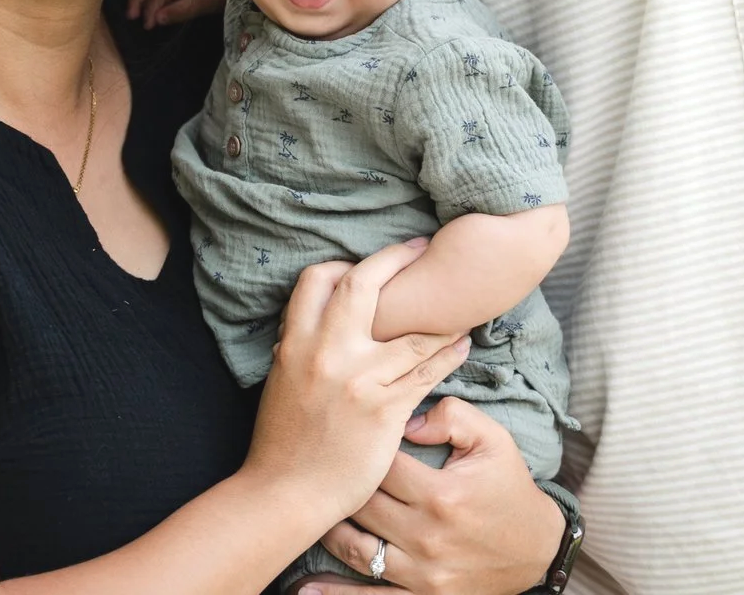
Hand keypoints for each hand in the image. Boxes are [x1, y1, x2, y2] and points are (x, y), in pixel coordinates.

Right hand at [244, 241, 471, 525]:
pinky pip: (426, 372)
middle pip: (365, 284)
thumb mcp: (281, 382)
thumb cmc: (281, 443)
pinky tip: (461, 346)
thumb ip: (299, 348)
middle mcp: (327, 353)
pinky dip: (448, 354)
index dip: (344, 265)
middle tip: (422, 249)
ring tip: (461, 306)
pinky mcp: (386, 409)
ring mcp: (359, 380)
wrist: (286, 494)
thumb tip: (314, 325)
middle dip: (398, 259)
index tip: (368, 266)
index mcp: (295, 343)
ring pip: (411, 331)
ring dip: (441, 316)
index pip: (318, 278)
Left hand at [301, 398, 563, 594]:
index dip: (362, 445)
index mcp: (441, 493)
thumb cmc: (510, 488)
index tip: (348, 431)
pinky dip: (336, 594)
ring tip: (306, 512)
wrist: (537, 549)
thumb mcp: (494, 440)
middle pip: (362, 504)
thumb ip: (452, 416)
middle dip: (339, 484)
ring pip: (357, 549)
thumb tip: (405, 417)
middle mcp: (427, 535)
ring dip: (330, 530)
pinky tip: (304, 589)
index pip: (382, 463)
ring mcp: (422, 571)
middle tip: (316, 466)